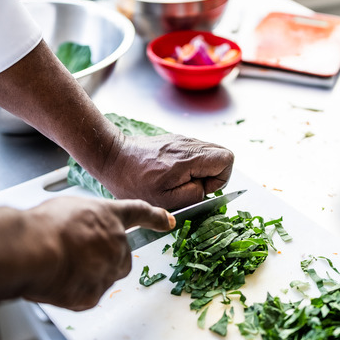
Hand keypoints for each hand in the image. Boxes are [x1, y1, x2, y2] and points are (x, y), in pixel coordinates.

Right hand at [18, 197, 173, 310]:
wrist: (33, 249)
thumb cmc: (45, 225)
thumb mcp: (68, 207)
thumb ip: (84, 221)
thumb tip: (79, 234)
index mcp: (110, 217)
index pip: (139, 213)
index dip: (155, 218)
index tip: (168, 222)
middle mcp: (116, 244)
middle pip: (120, 257)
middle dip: (103, 259)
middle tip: (76, 256)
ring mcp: (107, 272)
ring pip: (103, 278)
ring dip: (85, 275)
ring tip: (59, 265)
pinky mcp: (93, 296)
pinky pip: (86, 295)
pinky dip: (72, 291)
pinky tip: (56, 281)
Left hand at [98, 133, 233, 209]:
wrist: (113, 157)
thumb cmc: (133, 181)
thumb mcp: (163, 200)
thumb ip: (192, 195)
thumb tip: (204, 189)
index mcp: (188, 158)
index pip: (227, 160)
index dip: (220, 179)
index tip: (200, 188)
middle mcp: (188, 144)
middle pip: (222, 154)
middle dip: (213, 175)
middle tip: (192, 185)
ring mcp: (182, 139)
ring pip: (209, 153)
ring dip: (202, 170)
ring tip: (180, 180)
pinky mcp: (175, 140)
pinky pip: (196, 152)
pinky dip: (191, 164)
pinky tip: (172, 173)